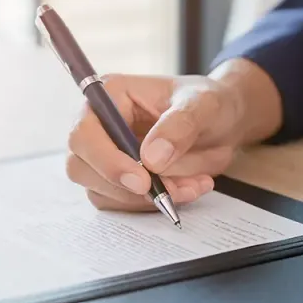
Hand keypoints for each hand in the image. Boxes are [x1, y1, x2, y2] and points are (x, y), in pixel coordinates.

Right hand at [65, 59, 282, 210]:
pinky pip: (122, 204)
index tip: (141, 180)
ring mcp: (105, 157)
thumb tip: (151, 159)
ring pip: (102, 192)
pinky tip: (187, 189)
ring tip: (192, 185)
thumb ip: (179, 127)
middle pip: (80, 167)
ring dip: (146, 199)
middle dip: (123, 187)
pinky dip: (154, 205)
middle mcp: (99, 128)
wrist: (222, 124)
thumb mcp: (203, 105)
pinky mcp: (118, 182)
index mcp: (110, 97)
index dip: (105, 160)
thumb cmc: (208, 103)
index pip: (84, 133)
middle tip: (168, 192)